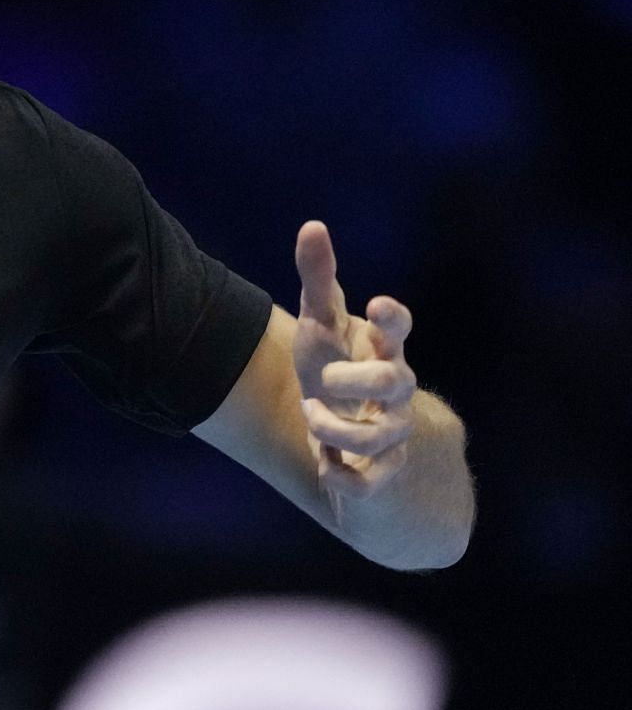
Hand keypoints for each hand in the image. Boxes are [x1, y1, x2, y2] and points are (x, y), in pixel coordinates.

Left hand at [293, 221, 417, 500]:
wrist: (340, 423)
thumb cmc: (333, 362)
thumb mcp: (320, 322)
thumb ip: (318, 277)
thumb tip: (312, 225)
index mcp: (381, 348)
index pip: (399, 328)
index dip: (393, 317)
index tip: (375, 304)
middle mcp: (395, 390)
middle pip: (395, 381)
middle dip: (354, 380)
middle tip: (321, 379)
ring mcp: (393, 431)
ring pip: (377, 438)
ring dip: (333, 430)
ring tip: (310, 416)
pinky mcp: (382, 470)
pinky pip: (369, 484)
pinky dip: (341, 478)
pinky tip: (323, 467)